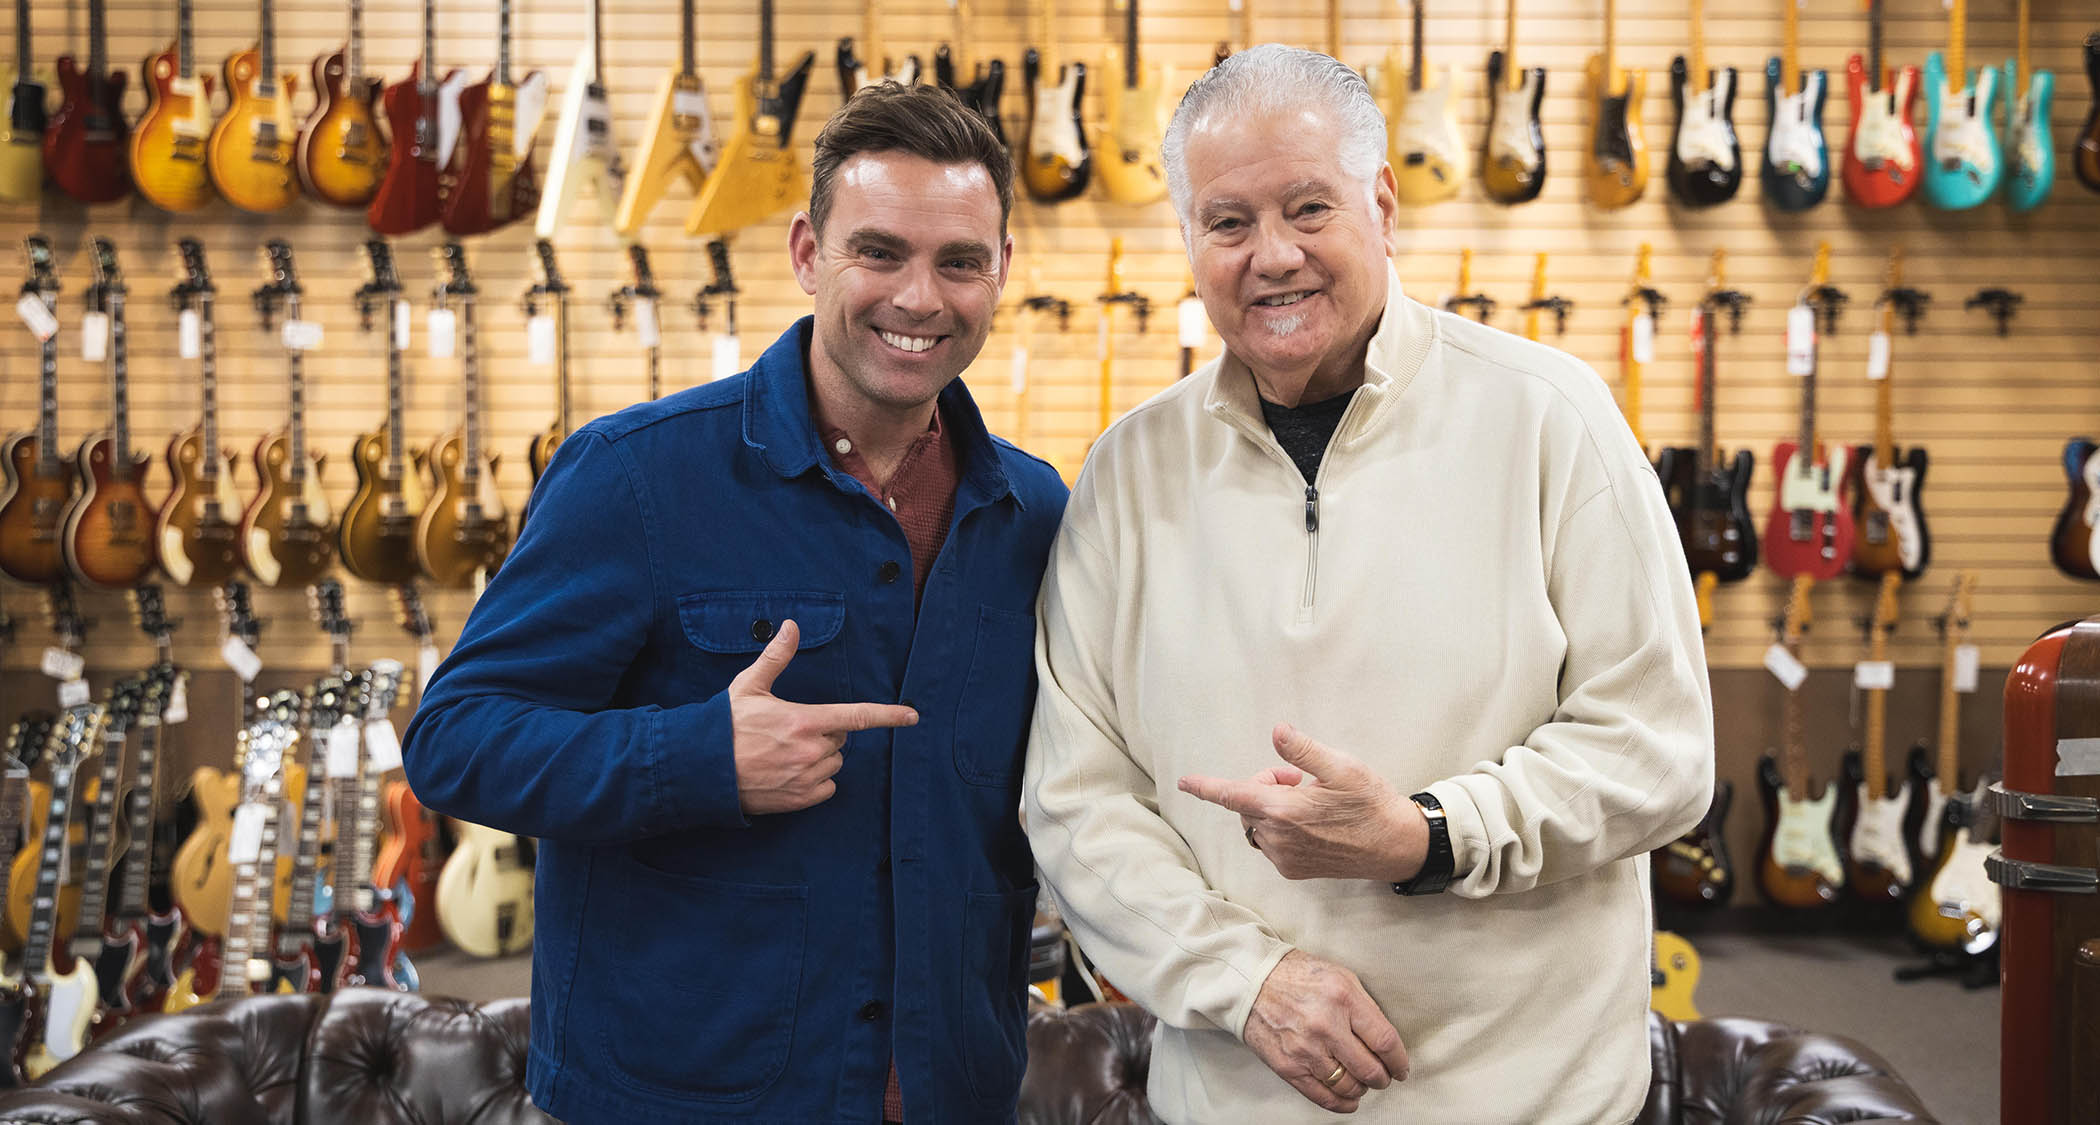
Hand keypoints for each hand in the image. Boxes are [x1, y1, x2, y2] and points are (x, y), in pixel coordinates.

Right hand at [728, 619, 917, 814]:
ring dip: (820, 757)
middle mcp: (810, 751)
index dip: (888, 715)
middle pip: (840, 740)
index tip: (912, 716)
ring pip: (834, 764)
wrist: (699, 769)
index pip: (857, 716)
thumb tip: (791, 626)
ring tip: (785, 753)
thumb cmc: (724, 725)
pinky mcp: (798, 800)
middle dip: (825, 733)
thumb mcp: (749, 686)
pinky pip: (827, 787)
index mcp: (804, 721)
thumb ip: (776, 657)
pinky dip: (816, 781)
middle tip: (791, 731)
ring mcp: (805, 778)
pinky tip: (790, 773)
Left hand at [1178, 723, 1425, 881]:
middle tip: (1298, 778)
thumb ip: (1304, 751)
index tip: (1183, 783)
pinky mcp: (1294, 869)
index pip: (1231, 795)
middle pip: (1246, 804)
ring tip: (1307, 799)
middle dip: (1262, 785)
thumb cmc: (1371, 803)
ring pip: (1257, 824)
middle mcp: (1278, 837)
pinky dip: (1279, 827)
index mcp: (1284, 810)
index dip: (1205, 787)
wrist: (1395, 846)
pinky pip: (1270, 843)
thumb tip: (1277, 731)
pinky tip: (1310, 822)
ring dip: (1270, 808)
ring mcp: (1285, 857)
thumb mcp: (1342, 767)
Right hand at [1243, 950, 1409, 1112]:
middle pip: (1370, 1069)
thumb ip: (1365, 1007)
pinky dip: (1342, 1103)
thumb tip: (1385, 1043)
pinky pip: (1323, 1097)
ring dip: (1362, 1089)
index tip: (1401, 1067)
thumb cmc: (1298, 977)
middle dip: (1383, 1078)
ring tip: (1362, 1081)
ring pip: (1349, 1086)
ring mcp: (1305, 1049)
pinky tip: (1349, 1099)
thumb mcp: (1340, 976)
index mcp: (1342, 998)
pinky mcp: (1288, 1067)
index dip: (1399, 1061)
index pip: (1384, 1041)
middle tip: (1384, 1076)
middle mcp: (1325, 1025)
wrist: (1251, 982)